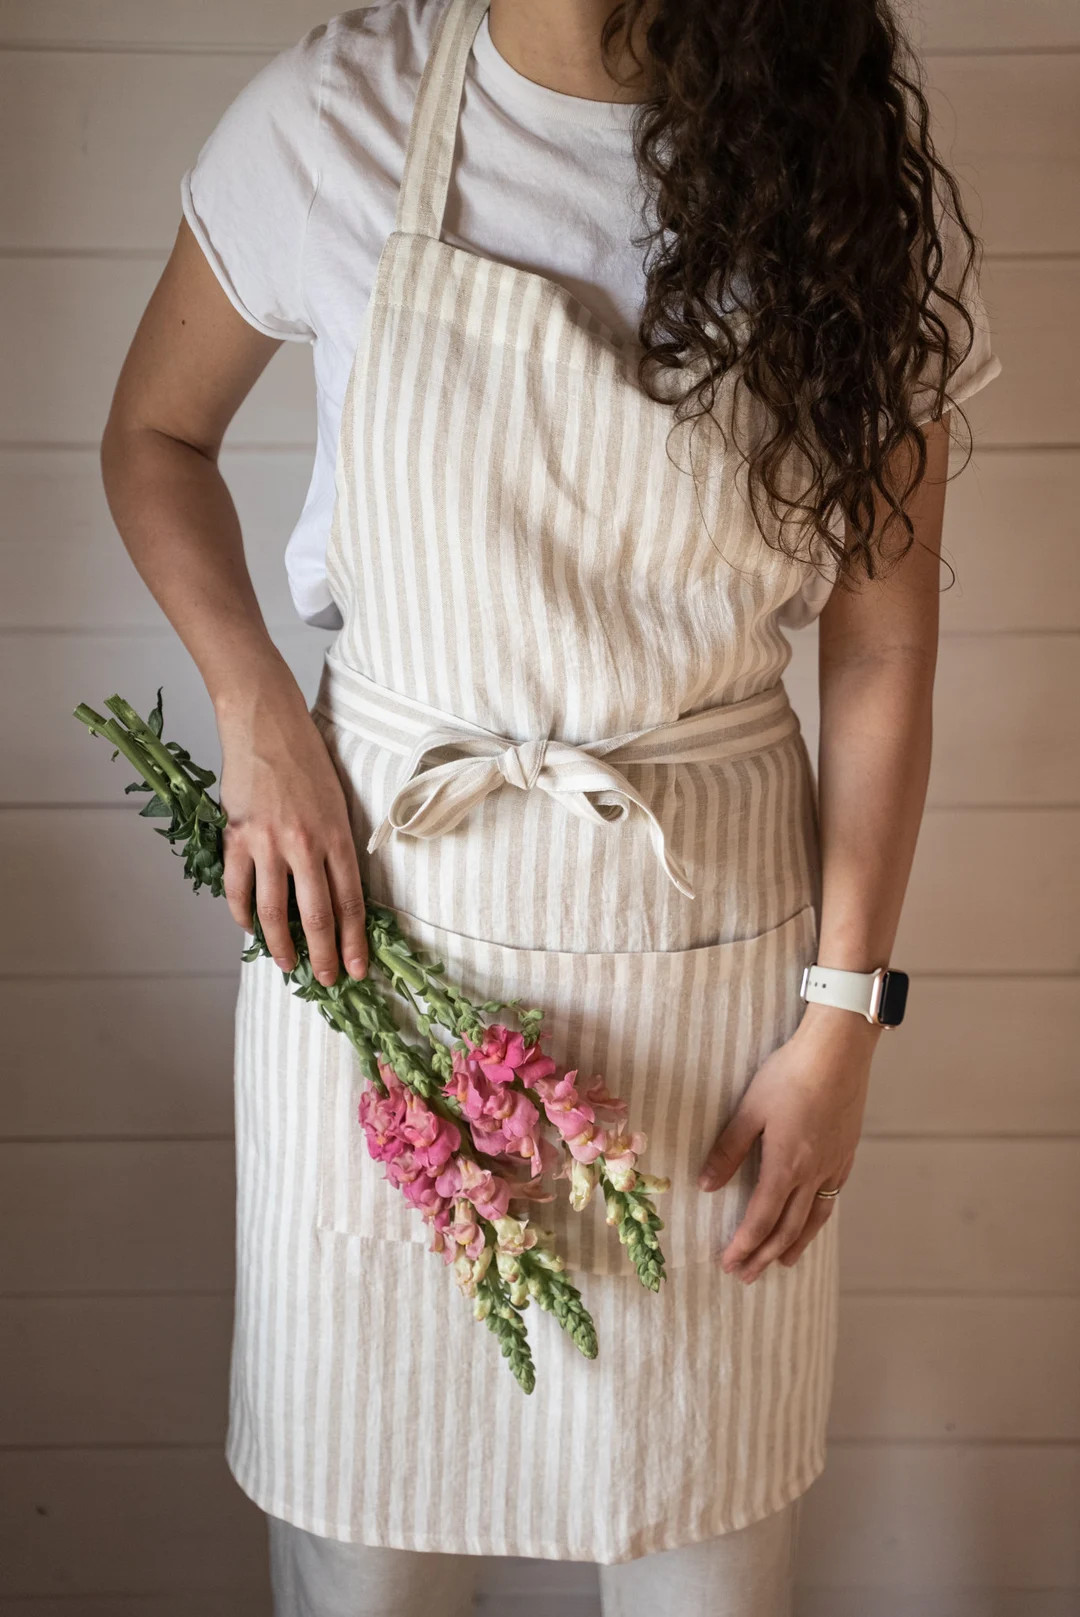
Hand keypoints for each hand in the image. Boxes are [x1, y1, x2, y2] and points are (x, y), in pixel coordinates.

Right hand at [215, 667, 367, 985]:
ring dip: (282, 945)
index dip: (354, 942)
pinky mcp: (236, 836)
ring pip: (274, 911)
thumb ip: (337, 846)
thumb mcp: (338, 802)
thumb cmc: (308, 759)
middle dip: (325, 955)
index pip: (350, 903)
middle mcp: (306, 845)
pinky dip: (242, 915)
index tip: (358, 968)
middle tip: (329, 981)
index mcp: (338, 836)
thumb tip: (336, 892)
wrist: (267, 722)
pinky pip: (237, 889)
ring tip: (289, 966)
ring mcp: (268, 842)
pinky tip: (250, 930)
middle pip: (316, 916)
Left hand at [697, 1004, 878, 1281]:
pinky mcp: (846, 1153)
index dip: (743, 1246)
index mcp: (785, 1166)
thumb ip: (728, 1151)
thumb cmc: (789, 1075)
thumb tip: (706, 1186)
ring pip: (813, 1219)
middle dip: (763, 1255)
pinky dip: (817, 1219)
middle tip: (745, 1276)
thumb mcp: (749, 1109)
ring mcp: (834, 1166)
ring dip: (794, 1245)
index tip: (728, 1264)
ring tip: (781, 1263)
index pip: (761, 1219)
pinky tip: (811, 1220)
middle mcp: (813, 1174)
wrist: (839, 1053)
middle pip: (787, 1229)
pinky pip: (831, 1198)